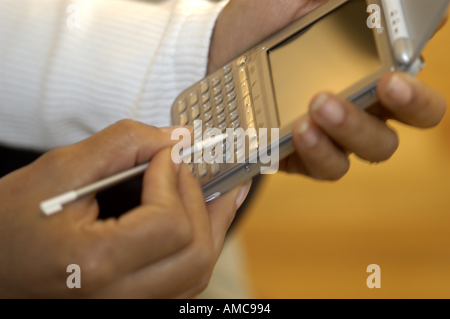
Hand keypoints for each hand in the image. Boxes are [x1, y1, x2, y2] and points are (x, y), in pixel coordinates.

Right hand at [0, 120, 248, 297]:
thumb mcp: (60, 170)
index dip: (174, 179)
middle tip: (193, 167)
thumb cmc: (10, 222)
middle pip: (196, 251)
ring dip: (214, 224)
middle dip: (202, 200)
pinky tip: (206, 217)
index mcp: (95, 263)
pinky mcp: (133, 302)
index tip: (165, 154)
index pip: (169, 222)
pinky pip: (184, 280)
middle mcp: (117, 296)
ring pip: (198, 271)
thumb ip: (122, 144)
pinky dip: (201, 244)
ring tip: (223, 189)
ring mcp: (127, 305)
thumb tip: (175, 138)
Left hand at [208, 0, 446, 179]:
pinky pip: (322, 166)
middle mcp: (358, 108)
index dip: (416, 95)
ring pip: (364, 152)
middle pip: (398, 129)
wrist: (218, 48)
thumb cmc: (264, 19)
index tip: (395, 75)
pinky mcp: (301, 153)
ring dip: (348, 131)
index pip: (413, 96)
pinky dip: (316, 152)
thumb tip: (391, 0)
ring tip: (317, 105)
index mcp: (370, 72)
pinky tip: (297, 129)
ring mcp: (329, 135)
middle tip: (376, 85)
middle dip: (394, 112)